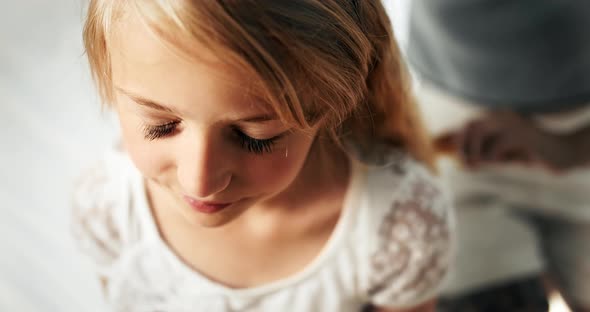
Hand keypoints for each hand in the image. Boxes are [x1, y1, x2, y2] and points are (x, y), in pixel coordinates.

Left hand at [438, 111, 575, 171]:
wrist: (558, 153)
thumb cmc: (524, 153)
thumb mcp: (497, 152)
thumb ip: (477, 151)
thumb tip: (454, 156)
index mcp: (494, 117)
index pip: (467, 124)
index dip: (454, 140)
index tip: (452, 158)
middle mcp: (501, 115)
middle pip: (470, 126)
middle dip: (462, 147)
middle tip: (466, 165)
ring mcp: (512, 123)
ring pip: (480, 131)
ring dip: (474, 152)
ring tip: (478, 165)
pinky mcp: (522, 134)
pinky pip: (497, 144)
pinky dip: (493, 156)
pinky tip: (500, 162)